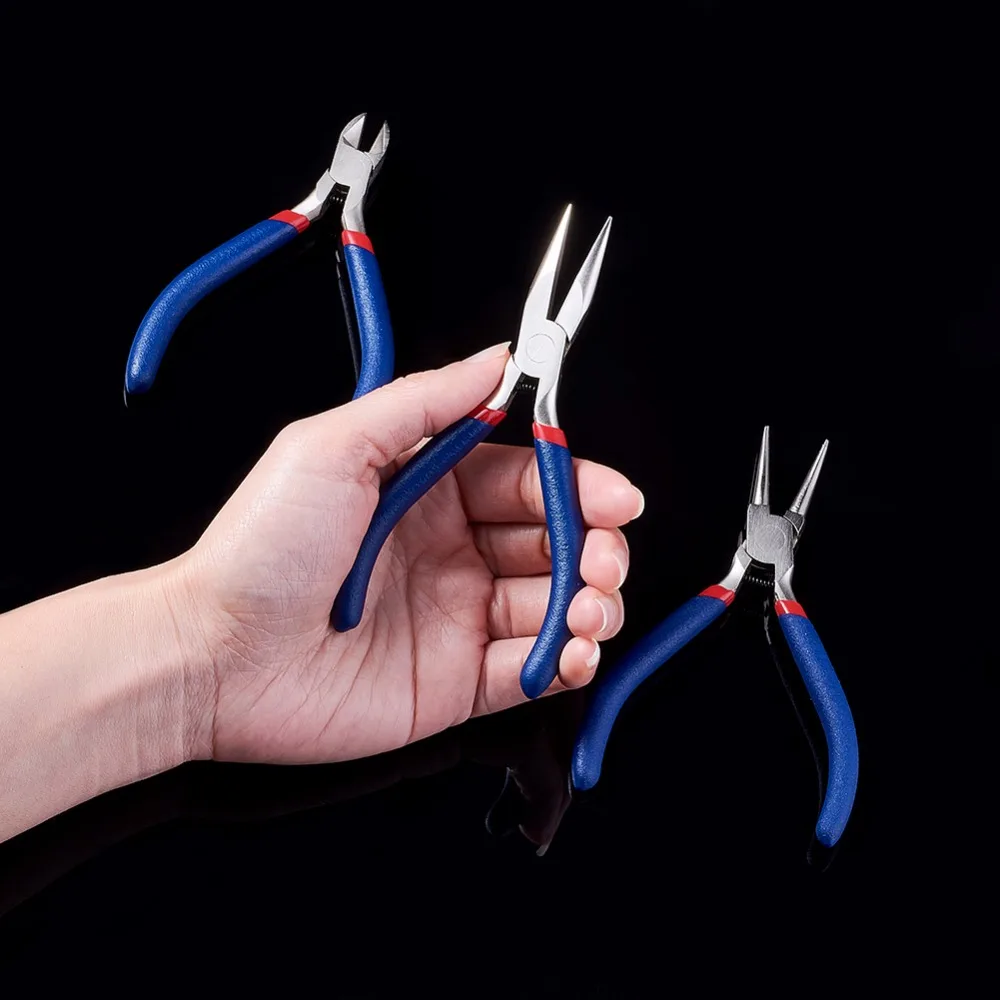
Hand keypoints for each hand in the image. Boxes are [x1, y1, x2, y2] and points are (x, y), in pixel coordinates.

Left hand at [173, 344, 642, 762]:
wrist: (213, 655)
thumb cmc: (260, 547)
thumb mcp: (335, 446)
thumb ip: (425, 401)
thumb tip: (497, 358)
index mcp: (428, 493)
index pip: (526, 480)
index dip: (577, 484)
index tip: (614, 494)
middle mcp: (450, 552)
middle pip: (552, 540)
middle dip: (595, 545)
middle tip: (605, 556)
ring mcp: (455, 618)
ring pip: (554, 604)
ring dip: (591, 602)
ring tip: (589, 606)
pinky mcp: (456, 682)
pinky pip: (531, 669)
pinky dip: (567, 660)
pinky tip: (572, 651)